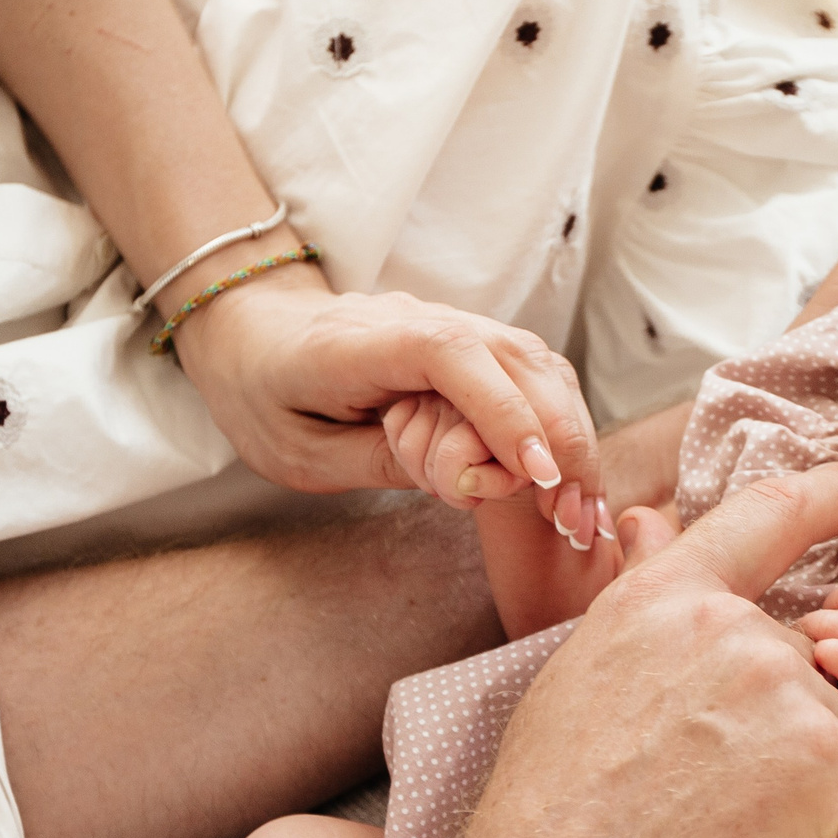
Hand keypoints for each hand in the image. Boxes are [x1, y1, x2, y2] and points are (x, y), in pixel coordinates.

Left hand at [173, 263, 602, 511]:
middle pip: (516, 359)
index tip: (536, 474)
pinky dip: (559, 423)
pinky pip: (529, 374)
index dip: (501, 412)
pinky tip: (567, 478)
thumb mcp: (300, 451)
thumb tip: (471, 476)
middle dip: (559, 439)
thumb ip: (381, 460)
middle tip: (577, 519)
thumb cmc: (266, 395)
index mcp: (361, 342)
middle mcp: (419, 318)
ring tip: (583, 510)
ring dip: (571, 435)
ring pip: (537, 364)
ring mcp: (450, 324)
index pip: (452, 358)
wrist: (254, 335)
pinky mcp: (469, 344)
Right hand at [439, 456, 837, 837]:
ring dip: (819, 822)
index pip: (769, 514)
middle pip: (818, 675)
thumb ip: (643, 613)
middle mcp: (723, 623)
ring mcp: (782, 684)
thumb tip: (657, 520)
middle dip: (795, 760)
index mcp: (656, 601)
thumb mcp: (577, 692)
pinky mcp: (831, 757)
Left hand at [798, 579, 837, 780]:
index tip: (827, 642)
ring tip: (815, 679)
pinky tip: (821, 681)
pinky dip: (823, 660)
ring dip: (812, 650)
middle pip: (833, 612)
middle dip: (813, 636)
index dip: (829, 613)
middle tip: (812, 667)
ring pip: (830, 628)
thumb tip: (803, 624)